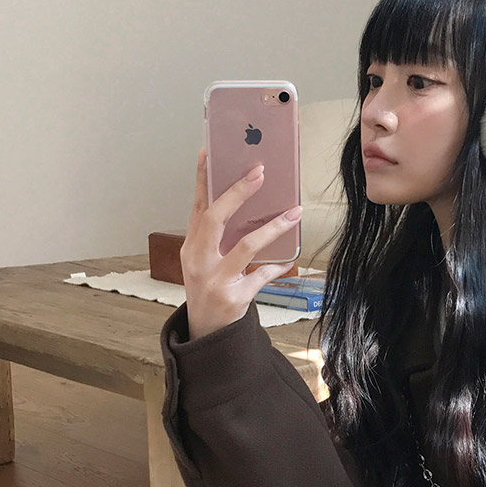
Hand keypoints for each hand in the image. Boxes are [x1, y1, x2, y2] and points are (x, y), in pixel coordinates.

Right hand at [180, 147, 301, 337]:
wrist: (206, 334)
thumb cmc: (208, 289)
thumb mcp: (202, 262)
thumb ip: (214, 235)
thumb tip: (238, 201)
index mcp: (191, 247)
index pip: (197, 207)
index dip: (203, 179)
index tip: (210, 152)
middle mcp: (200, 262)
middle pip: (216, 219)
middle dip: (237, 193)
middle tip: (259, 172)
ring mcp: (217, 280)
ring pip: (246, 246)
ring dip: (273, 227)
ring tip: (294, 212)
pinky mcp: (235, 298)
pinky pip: (262, 276)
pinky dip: (277, 266)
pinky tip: (289, 258)